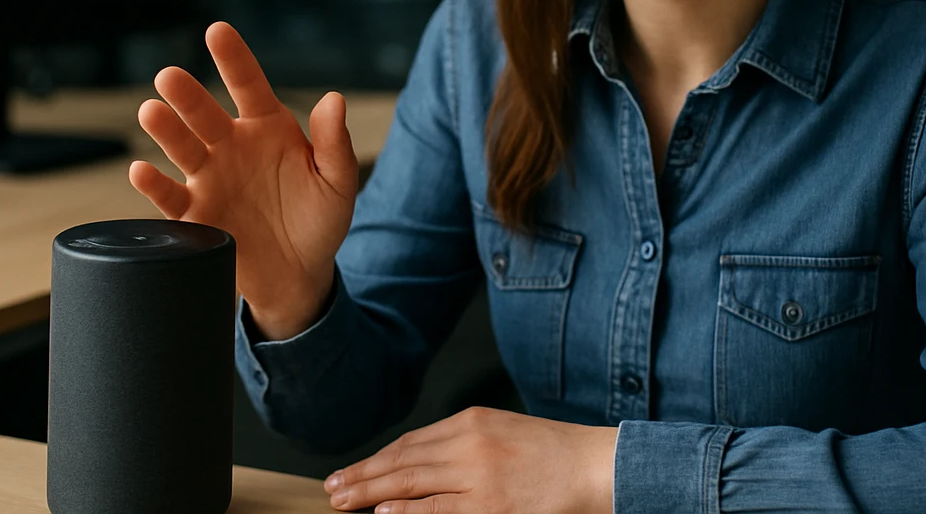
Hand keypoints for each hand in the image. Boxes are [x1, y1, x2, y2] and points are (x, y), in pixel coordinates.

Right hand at [128, 22, 356, 339]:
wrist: (298, 274)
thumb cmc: (320, 220)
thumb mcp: (337, 182)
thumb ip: (333, 143)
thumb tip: (334, 100)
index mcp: (268, 128)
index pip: (248, 85)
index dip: (233, 58)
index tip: (217, 31)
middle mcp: (232, 146)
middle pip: (205, 113)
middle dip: (187, 94)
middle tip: (169, 76)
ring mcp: (210, 178)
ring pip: (182, 148)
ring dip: (165, 130)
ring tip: (151, 112)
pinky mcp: (195, 215)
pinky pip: (170, 197)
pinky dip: (154, 185)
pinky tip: (141, 170)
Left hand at [323, 407, 617, 513]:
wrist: (594, 466)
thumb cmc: (552, 454)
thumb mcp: (502, 433)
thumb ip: (463, 442)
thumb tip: (418, 463)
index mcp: (472, 421)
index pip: (411, 443)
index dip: (378, 459)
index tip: (354, 471)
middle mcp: (469, 444)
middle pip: (402, 461)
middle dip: (362, 476)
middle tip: (331, 488)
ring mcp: (478, 476)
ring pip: (410, 484)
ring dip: (370, 493)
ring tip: (342, 501)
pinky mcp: (490, 506)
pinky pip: (439, 510)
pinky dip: (407, 511)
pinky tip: (382, 513)